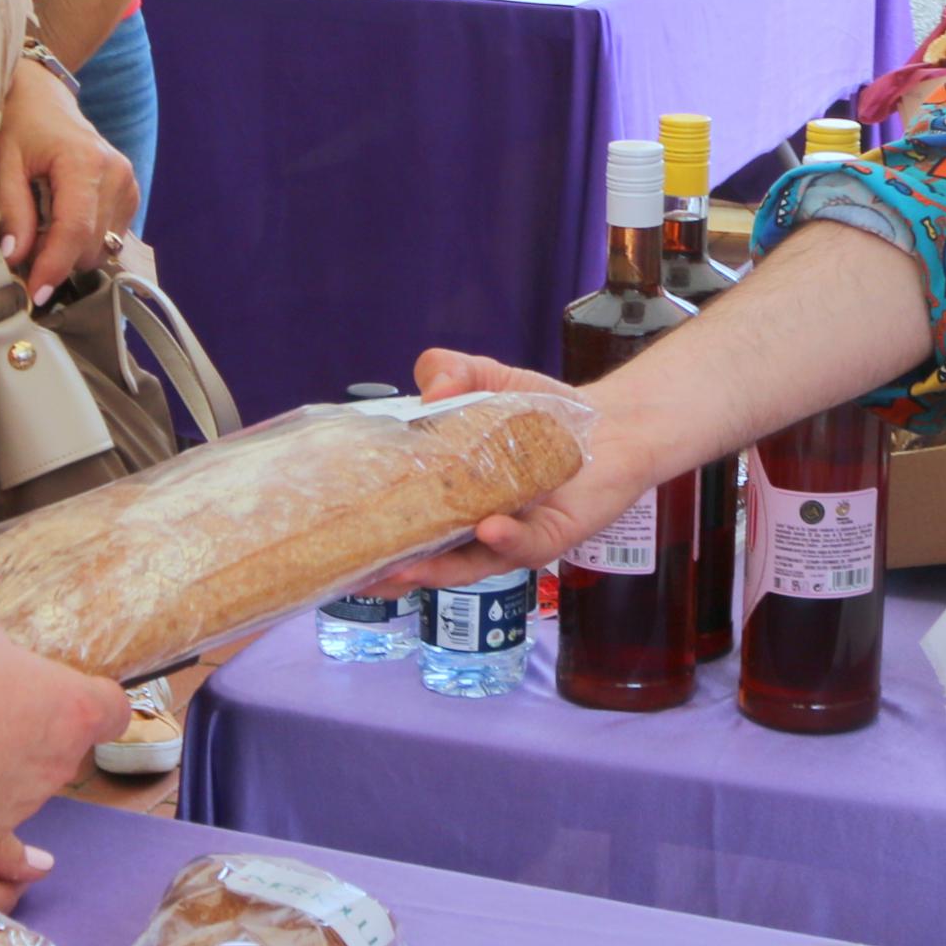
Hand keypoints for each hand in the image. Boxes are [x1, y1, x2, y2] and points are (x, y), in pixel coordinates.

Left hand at [0, 56, 135, 300]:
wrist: (48, 98)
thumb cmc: (24, 125)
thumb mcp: (6, 164)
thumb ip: (12, 212)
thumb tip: (15, 257)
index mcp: (84, 163)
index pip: (75, 230)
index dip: (54, 267)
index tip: (35, 294)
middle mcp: (116, 174)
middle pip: (90, 246)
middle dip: (56, 259)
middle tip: (24, 247)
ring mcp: (129, 185)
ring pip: (102, 248)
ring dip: (70, 251)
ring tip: (43, 225)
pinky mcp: (132, 195)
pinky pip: (109, 238)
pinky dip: (83, 241)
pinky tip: (63, 219)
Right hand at [0, 582, 126, 884]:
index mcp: (72, 704)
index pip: (114, 709)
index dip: (98, 703)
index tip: (79, 697)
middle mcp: (60, 757)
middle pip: (69, 748)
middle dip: (39, 733)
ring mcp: (27, 799)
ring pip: (33, 789)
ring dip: (9, 774)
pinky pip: (11, 856)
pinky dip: (21, 863)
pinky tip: (35, 867)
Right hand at [372, 348, 677, 590]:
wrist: (611, 425)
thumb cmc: (543, 412)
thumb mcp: (488, 378)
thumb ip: (450, 371)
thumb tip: (431, 390)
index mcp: (449, 496)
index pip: (403, 523)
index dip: (370, 538)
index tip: (333, 545)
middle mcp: (474, 526)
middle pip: (425, 559)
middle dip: (391, 572)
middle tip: (356, 574)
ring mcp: (511, 537)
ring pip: (469, 564)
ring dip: (435, 569)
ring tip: (404, 569)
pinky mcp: (550, 537)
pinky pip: (523, 544)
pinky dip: (505, 537)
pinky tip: (488, 526)